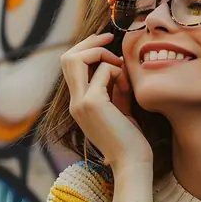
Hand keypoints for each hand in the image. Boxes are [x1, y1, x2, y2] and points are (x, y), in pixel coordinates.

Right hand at [61, 32, 152, 170]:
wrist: (132, 163)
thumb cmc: (131, 141)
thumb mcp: (120, 109)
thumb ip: (113, 88)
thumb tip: (116, 65)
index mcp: (79, 104)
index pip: (72, 67)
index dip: (86, 49)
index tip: (107, 42)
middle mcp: (75, 103)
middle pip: (67, 57)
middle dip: (89, 42)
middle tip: (110, 38)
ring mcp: (80, 103)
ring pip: (76, 59)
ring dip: (101, 54)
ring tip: (121, 68)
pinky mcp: (92, 103)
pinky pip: (103, 71)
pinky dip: (117, 71)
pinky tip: (128, 88)